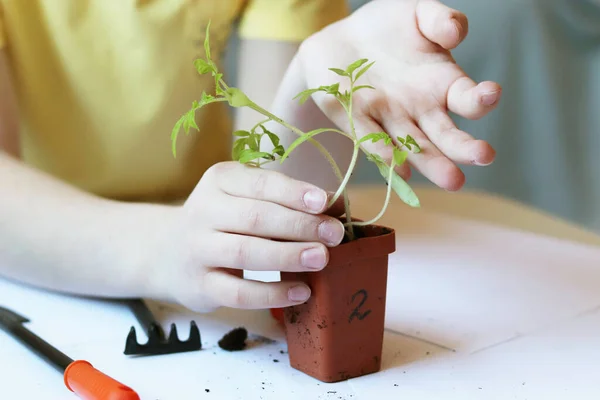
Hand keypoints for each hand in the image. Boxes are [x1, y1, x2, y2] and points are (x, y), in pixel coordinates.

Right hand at [158, 161, 344, 311]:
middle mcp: (203, 211)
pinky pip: (238, 292)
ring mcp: (198, 249)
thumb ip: (286, 200)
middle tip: (334, 234)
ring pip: (245, 253)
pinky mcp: (199, 285)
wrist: (169, 252)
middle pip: (255, 218)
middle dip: (299, 226)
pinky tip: (301, 292)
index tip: (325, 202)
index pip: (260, 184)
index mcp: (220, 181)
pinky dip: (272, 294)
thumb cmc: (225, 220)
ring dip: (287, 256)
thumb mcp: (247, 198)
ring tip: (321, 258)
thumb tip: (337, 205)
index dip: (293, 193)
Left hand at [296, 0, 500, 190]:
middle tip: (483, 157)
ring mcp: (389, 119)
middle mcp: (420, 109)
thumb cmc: (387, 27)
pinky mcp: (356, 120)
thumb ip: (441, 19)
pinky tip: (399, 169)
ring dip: (432, 163)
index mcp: (441, 84)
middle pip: (445, 134)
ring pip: (414, 146)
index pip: (467, 98)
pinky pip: (371, 139)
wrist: (341, 36)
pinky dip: (385, 154)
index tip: (490, 94)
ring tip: (452, 180)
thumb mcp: (417, 12)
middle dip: (463, 147)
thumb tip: (455, 34)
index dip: (481, 98)